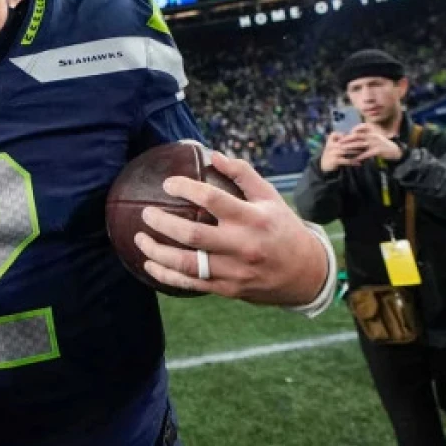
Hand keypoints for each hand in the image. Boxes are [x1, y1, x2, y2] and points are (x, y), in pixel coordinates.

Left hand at [134, 153, 328, 305]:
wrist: (305, 274)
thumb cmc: (283, 228)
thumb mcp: (269, 197)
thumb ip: (242, 174)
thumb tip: (213, 155)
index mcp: (252, 219)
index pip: (212, 200)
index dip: (186, 188)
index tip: (168, 184)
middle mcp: (242, 246)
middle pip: (193, 235)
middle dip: (163, 224)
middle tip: (146, 213)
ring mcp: (234, 271)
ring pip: (187, 265)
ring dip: (158, 253)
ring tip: (139, 238)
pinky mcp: (228, 290)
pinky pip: (191, 285)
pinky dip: (166, 277)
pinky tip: (149, 265)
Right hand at [319, 132, 366, 172]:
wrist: (323, 166)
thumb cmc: (329, 155)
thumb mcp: (330, 145)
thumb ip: (337, 139)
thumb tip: (345, 134)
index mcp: (332, 142)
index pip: (342, 136)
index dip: (350, 136)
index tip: (360, 136)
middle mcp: (332, 146)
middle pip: (346, 143)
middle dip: (356, 143)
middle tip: (366, 143)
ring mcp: (333, 154)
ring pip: (347, 151)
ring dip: (356, 151)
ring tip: (363, 152)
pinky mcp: (335, 161)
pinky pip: (346, 161)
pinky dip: (353, 162)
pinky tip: (359, 163)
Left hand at [347, 123, 402, 162]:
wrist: (394, 151)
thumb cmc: (381, 145)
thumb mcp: (373, 138)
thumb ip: (364, 137)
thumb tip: (351, 136)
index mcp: (371, 131)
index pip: (359, 129)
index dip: (350, 133)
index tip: (342, 136)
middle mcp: (372, 135)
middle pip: (357, 136)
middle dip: (347, 139)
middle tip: (339, 143)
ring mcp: (375, 142)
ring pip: (360, 144)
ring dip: (351, 148)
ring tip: (343, 150)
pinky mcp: (378, 150)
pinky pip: (367, 153)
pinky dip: (361, 156)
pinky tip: (355, 159)